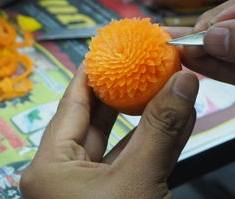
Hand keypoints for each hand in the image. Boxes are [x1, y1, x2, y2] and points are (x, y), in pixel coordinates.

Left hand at [20, 67, 198, 198]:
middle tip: (144, 65)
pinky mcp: (121, 198)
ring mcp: (95, 189)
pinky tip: (178, 118)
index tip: (109, 51)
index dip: (91, 74)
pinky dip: (159, 141)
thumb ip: (160, 129)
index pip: (71, 104)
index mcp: (50, 166)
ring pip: (125, 142)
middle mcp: (66, 174)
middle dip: (126, 92)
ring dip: (150, 116)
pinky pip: (139, 162)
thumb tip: (184, 81)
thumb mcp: (136, 181)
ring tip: (170, 86)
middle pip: (99, 120)